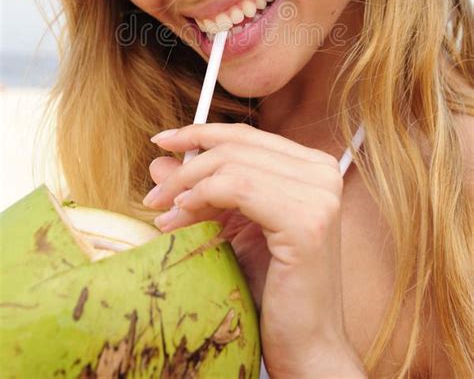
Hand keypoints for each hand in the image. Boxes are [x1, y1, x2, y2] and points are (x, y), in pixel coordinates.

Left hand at [144, 123, 363, 376]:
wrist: (308, 346)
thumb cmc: (272, 290)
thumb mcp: (230, 228)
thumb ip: (201, 191)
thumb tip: (161, 162)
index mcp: (312, 168)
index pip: (247, 135)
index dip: (200, 133)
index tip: (163, 142)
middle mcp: (322, 173)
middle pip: (237, 145)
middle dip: (186, 164)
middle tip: (155, 194)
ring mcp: (320, 195)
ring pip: (232, 164)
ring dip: (186, 186)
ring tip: (164, 215)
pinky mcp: (307, 222)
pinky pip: (237, 188)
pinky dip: (201, 197)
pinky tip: (182, 216)